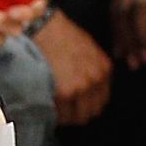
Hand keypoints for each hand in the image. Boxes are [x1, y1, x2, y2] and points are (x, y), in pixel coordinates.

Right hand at [35, 9, 111, 123]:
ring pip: (76, 117)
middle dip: (77, 114)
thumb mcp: (87, 49)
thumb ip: (92, 70)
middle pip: (90, 112)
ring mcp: (80, 88)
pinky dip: (54, 113)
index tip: (77, 106)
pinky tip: (47, 104)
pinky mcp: (64, 93)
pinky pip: (61, 114)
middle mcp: (95, 81)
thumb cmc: (59, 34)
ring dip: (65, 116)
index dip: (87, 105)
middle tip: (64, 110)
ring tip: (54, 109)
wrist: (42, 28)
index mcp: (103, 69)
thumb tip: (87, 88)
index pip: (101, 101)